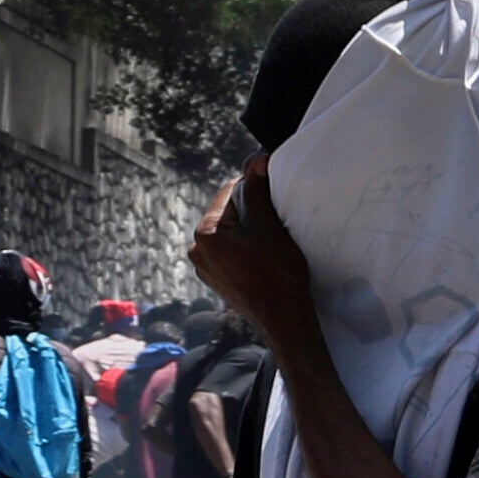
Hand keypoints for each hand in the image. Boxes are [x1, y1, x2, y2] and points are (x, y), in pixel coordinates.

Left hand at [191, 167, 311, 352]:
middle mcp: (196, 250)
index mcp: (205, 233)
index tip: (273, 183)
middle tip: (277, 215)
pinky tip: (263, 255)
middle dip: (251, 209)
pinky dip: (245, 247)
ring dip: (249, 229)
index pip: (229, 192)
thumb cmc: (278, 271)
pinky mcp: (215, 279)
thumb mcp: (269, 227)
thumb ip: (258, 192)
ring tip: (272, 237)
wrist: (283, 317)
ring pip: (229, 233)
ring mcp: (204, 267)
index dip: (253, 184)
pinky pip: (229, 252)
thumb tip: (257, 160)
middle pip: (228, 213)